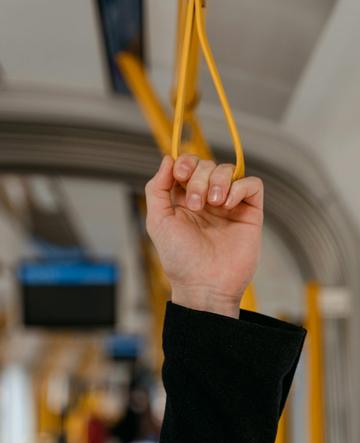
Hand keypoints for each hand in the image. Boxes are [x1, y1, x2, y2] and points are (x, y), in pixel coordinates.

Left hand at [145, 155, 263, 318]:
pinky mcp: (250, 213)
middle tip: (197, 205)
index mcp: (185, 199)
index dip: (186, 162)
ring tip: (213, 204)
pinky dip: (239, 187)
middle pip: (208, 165)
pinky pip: (252, 184)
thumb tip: (168, 159)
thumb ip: (157, 188)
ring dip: (218, 181)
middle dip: (200, 178)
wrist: (204, 284)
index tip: (181, 175)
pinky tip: (227, 204)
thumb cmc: (179, 259)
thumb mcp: (158, 221)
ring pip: (229, 170)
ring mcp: (230, 205)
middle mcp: (208, 199)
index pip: (189, 165)